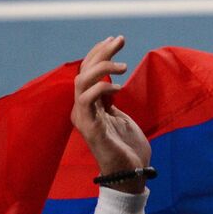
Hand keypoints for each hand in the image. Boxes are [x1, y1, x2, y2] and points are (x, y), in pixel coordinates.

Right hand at [72, 35, 149, 192]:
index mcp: (89, 105)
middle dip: (101, 51)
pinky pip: (87, 99)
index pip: (88, 71)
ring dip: (101, 67)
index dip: (99, 52)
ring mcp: (84, 118)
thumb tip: (111, 83)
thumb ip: (110, 101)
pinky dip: (101, 87)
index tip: (116, 39)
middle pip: (83, 71)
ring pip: (82, 81)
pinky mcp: (90, 127)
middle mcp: (81, 109)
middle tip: (120, 40)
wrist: (130, 174)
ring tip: (123, 65)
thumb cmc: (127, 149)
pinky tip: (118, 87)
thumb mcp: (119, 118)